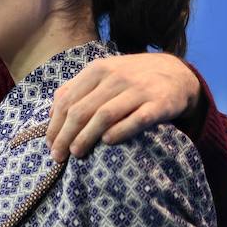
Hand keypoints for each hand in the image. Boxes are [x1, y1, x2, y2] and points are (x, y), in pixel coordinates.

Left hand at [46, 53, 200, 161]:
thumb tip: (49, 114)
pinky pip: (136, 120)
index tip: (49, 145)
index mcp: (97, 70)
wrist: (177, 74)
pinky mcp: (159, 104)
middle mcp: (115, 77)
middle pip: (82, 110)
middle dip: (65, 135)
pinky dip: (119, 131)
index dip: (56, 125)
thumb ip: (76, 89)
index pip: (68, 101)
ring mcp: (138, 90)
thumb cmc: (131, 79)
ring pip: (104, 115)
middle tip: (58, 156)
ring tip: (76, 154)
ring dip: (86, 137)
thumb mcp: (103, 74)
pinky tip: (107, 142)